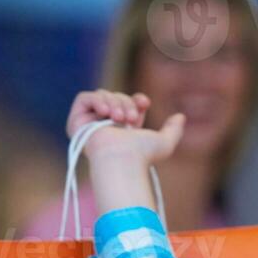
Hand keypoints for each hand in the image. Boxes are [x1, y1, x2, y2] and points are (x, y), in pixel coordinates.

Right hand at [66, 89, 184, 164]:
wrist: (123, 161)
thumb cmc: (142, 156)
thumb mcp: (164, 143)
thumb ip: (174, 130)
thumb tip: (181, 116)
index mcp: (124, 128)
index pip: (129, 103)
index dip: (136, 99)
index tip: (144, 103)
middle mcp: (107, 125)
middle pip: (116, 96)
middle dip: (125, 103)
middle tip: (131, 118)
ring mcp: (91, 124)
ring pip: (102, 96)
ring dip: (113, 103)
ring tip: (119, 118)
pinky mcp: (76, 121)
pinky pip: (85, 98)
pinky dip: (96, 100)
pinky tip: (105, 112)